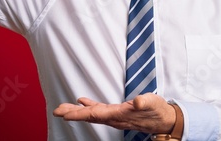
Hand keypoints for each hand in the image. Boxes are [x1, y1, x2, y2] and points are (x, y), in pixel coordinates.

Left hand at [53, 93, 175, 133]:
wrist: (164, 120)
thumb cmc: (158, 111)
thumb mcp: (153, 103)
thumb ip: (144, 102)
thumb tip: (136, 102)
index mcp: (120, 115)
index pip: (96, 114)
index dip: (80, 114)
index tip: (65, 114)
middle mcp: (114, 118)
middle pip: (90, 116)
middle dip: (72, 114)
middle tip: (56, 111)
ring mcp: (115, 116)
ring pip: (92, 114)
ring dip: (77, 111)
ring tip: (63, 108)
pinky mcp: (117, 112)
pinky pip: (100, 110)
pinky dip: (90, 105)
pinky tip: (82, 102)